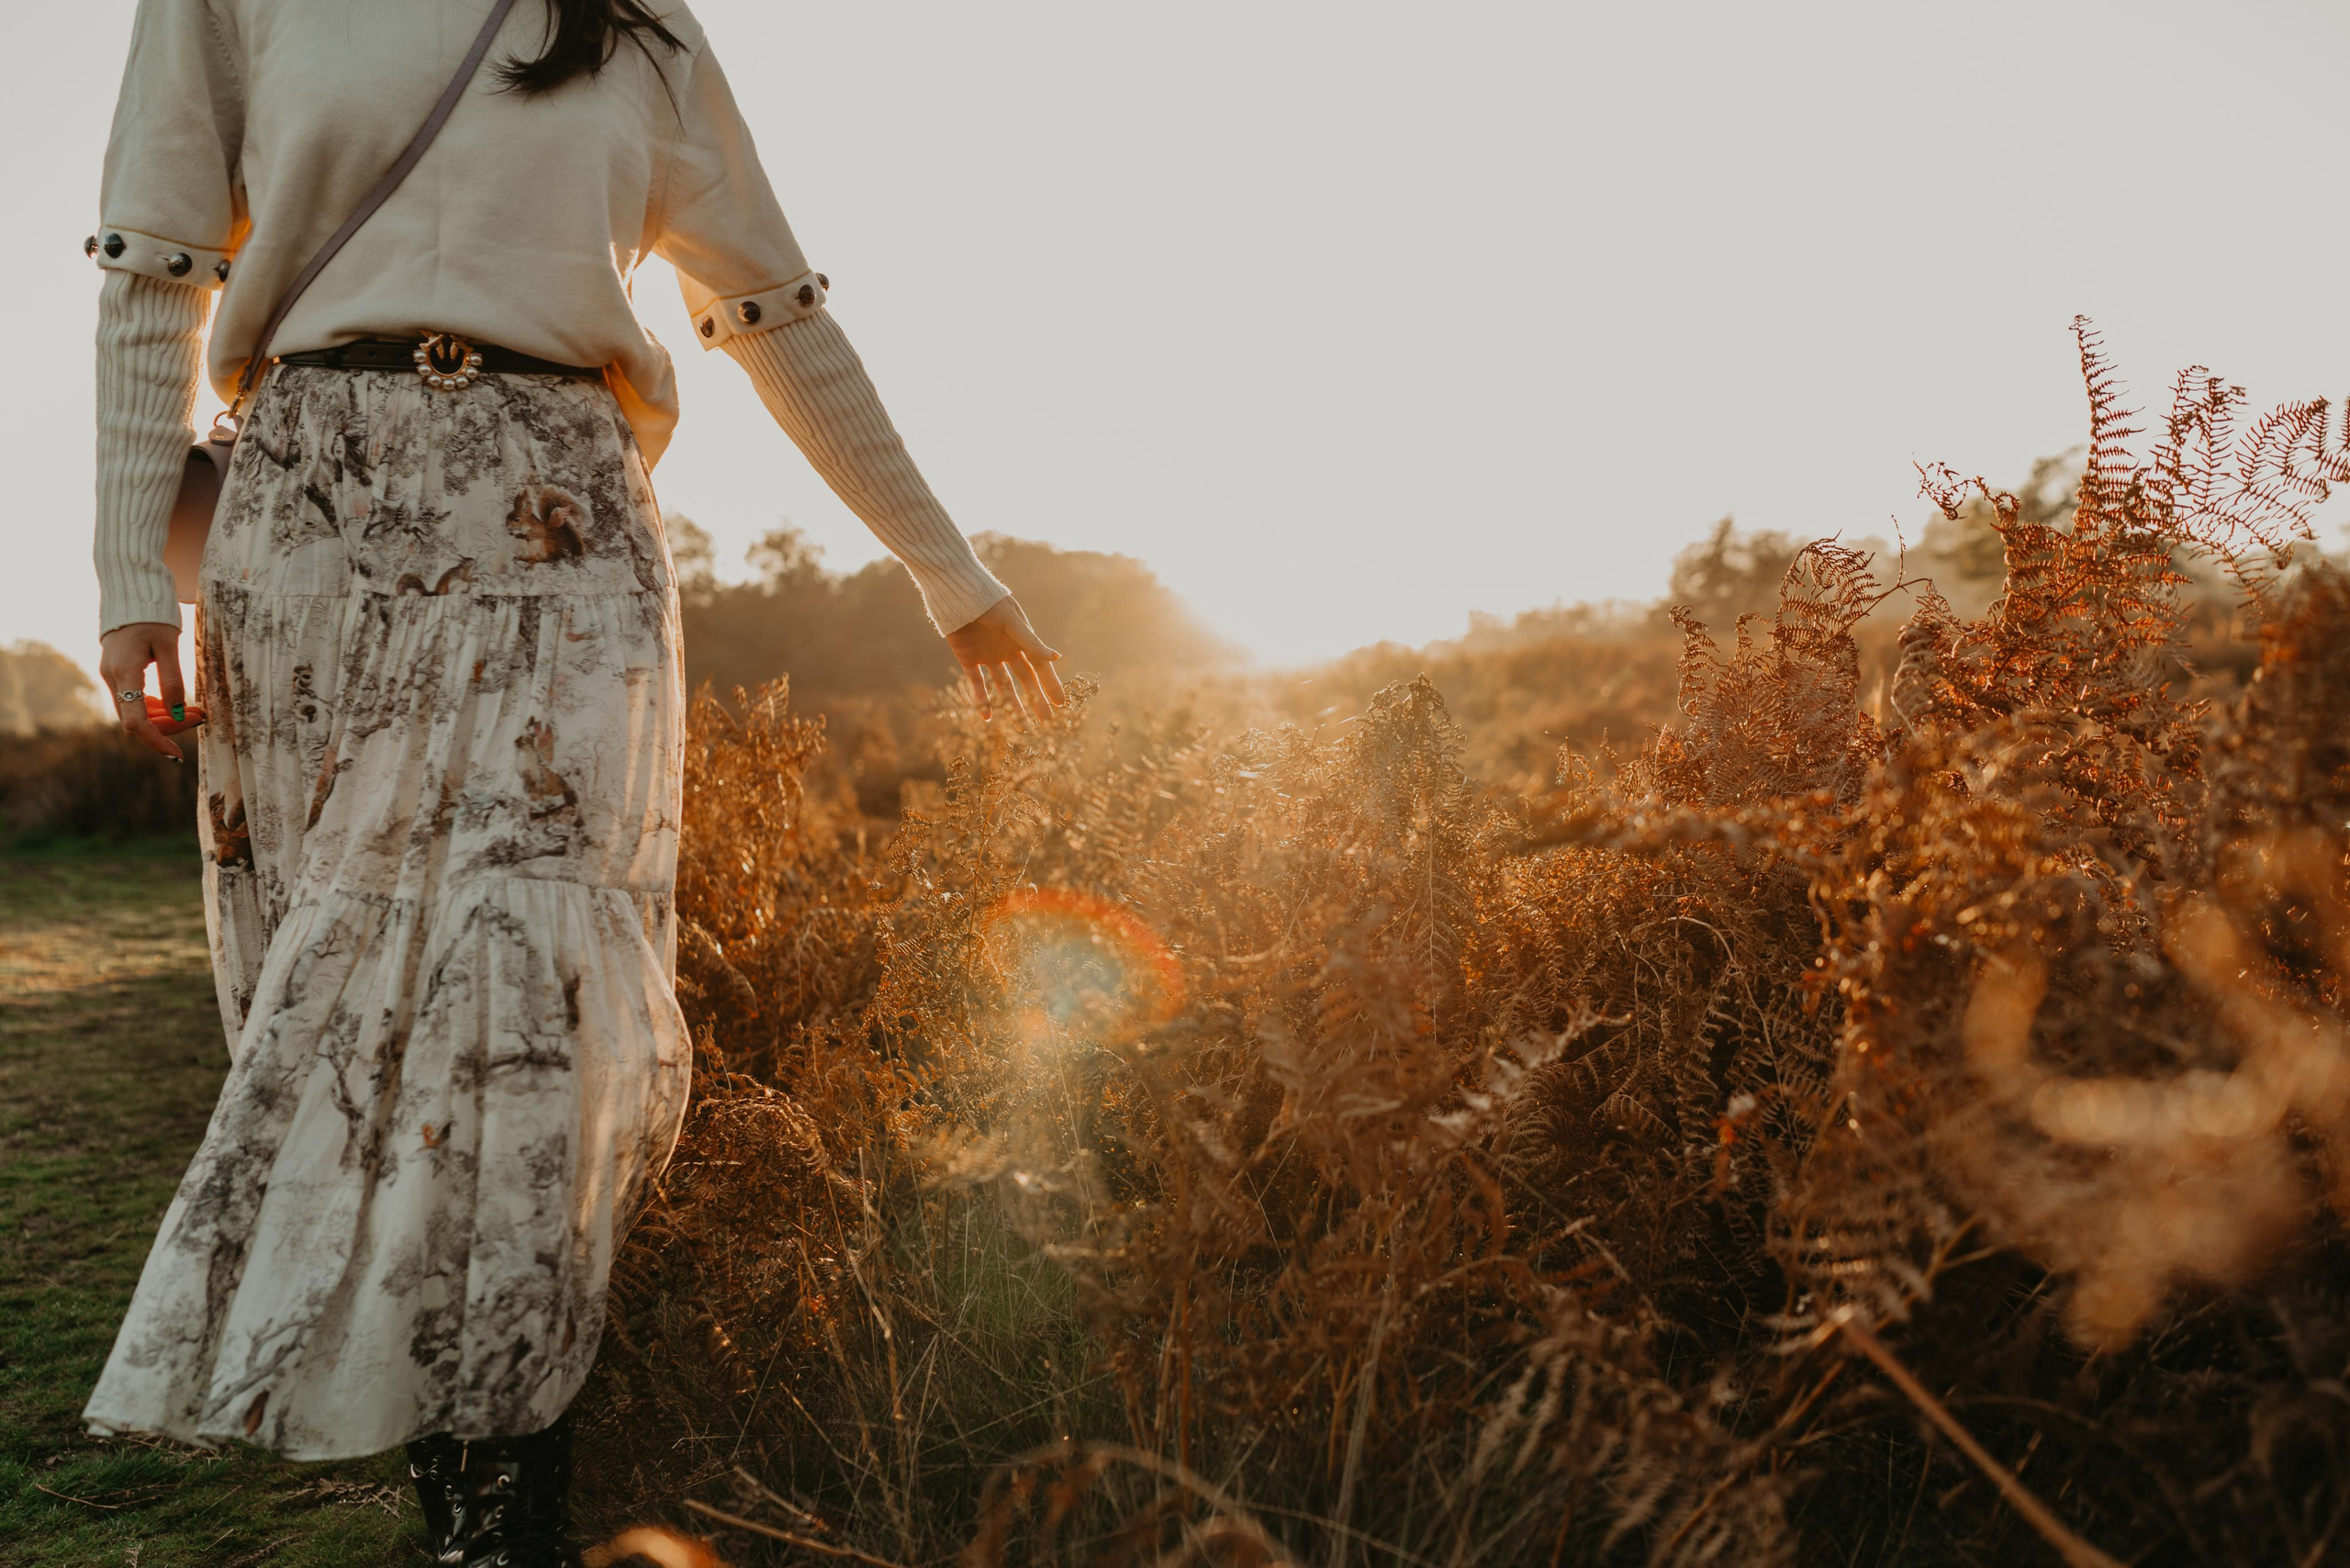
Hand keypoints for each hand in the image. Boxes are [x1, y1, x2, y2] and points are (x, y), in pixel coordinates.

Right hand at [98, 622, 205, 760]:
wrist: (130, 591)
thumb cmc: (152, 615)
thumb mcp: (168, 645)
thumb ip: (172, 679)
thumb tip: (177, 712)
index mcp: (124, 673)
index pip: (135, 722)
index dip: (156, 741)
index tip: (177, 755)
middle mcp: (112, 678)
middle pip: (137, 720)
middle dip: (168, 726)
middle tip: (202, 717)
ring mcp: (112, 675)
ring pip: (135, 711)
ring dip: (164, 717)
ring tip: (197, 711)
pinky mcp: (118, 672)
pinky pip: (134, 700)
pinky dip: (154, 707)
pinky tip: (174, 705)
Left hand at [944, 595, 1064, 720]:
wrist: (955, 592)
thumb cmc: (988, 602)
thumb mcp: (1011, 622)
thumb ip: (1030, 642)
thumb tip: (1056, 658)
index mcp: (1021, 640)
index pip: (1040, 667)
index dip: (1050, 684)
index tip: (1060, 704)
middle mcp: (1007, 650)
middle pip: (1025, 680)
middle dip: (1035, 701)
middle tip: (1045, 722)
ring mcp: (988, 656)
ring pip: (1003, 686)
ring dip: (1011, 705)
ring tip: (1021, 727)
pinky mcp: (968, 659)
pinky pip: (976, 683)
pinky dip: (981, 699)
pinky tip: (987, 716)